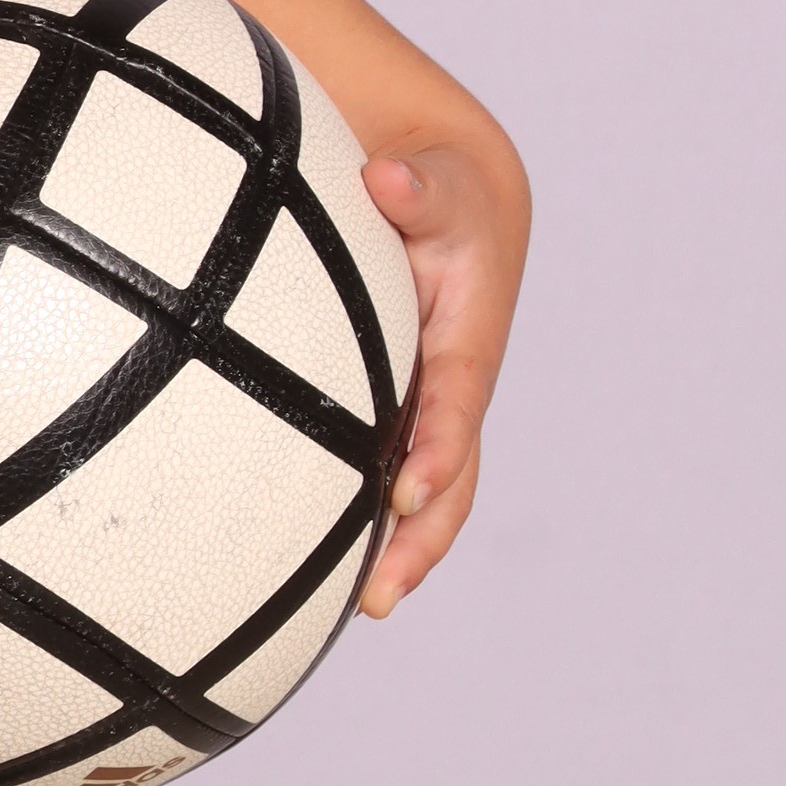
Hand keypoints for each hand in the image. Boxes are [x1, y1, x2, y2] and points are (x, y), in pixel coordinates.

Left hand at [356, 137, 525, 616]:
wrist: (453, 201)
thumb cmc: (440, 192)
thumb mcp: (436, 182)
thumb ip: (416, 186)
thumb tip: (388, 176)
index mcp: (466, 342)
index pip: (453, 405)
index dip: (436, 450)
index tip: (407, 493)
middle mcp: (452, 390)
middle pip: (449, 479)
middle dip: (420, 540)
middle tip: (379, 596)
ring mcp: (426, 409)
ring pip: (422, 495)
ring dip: (397, 552)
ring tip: (359, 608)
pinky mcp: (397, 414)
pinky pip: (382, 476)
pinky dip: (367, 523)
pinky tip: (320, 571)